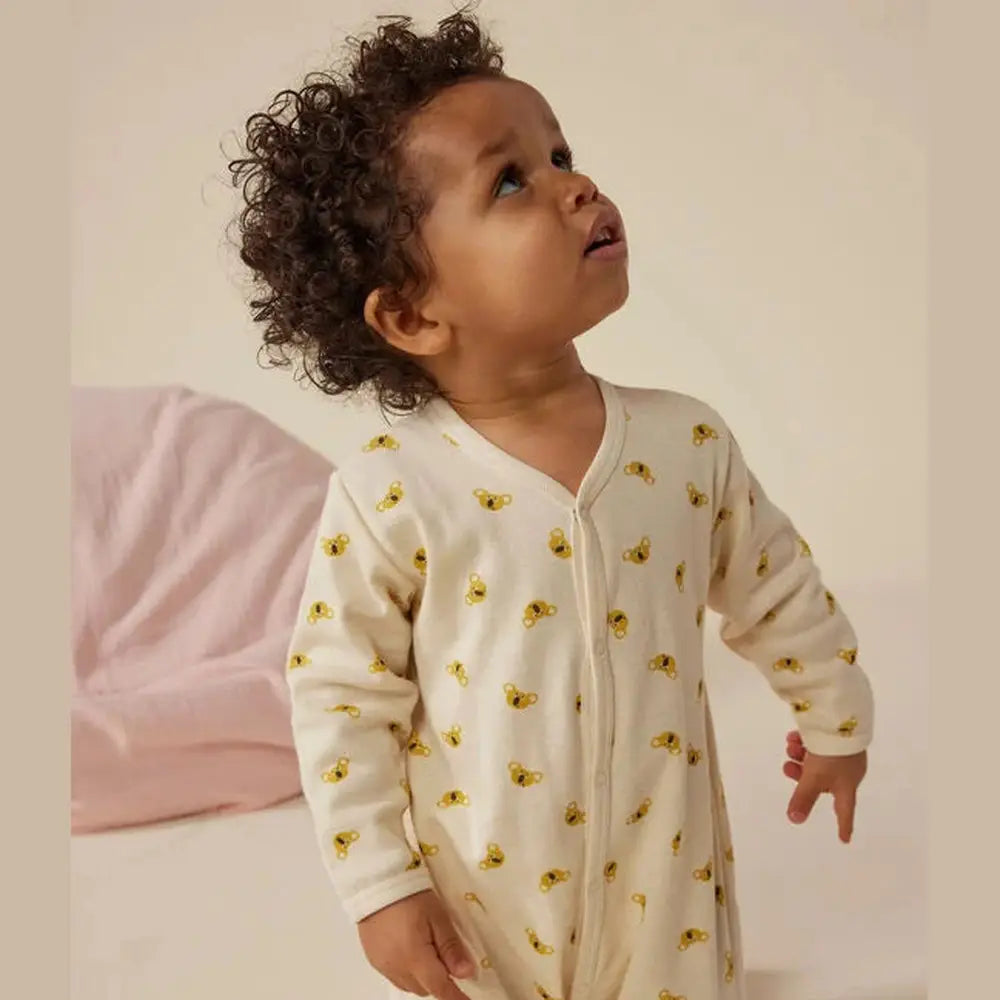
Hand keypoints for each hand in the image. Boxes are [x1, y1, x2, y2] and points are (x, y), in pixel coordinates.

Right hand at [358, 889, 474, 999]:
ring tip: (426, 949)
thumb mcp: (437, 916)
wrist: (374, 882)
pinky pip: (395, 976)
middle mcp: (396, 968)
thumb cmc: (410, 895)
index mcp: (415, 958)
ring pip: (409, 985)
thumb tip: (467, 973)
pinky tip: (409, 949)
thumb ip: (451, 947)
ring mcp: (383, 966)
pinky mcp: (374, 960)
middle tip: (445, 955)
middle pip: (424, 988)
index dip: (455, 997)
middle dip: (438, 980)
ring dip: (422, 977)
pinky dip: (407, 971)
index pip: (440, 988)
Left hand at [783, 729, 866, 842]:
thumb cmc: (832, 754)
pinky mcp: (836, 737)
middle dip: (801, 774)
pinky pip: (817, 745)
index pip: (844, 811)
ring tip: (791, 746)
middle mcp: (847, 772)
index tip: (844, 840)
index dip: (843, 825)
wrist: (842, 718)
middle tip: (789, 765)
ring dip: (799, 756)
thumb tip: (795, 820)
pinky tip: (794, 735)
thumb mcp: (814, 777)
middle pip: (821, 782)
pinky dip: (804, 743)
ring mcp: (842, 753)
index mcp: (846, 786)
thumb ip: (803, 798)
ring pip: (815, 762)